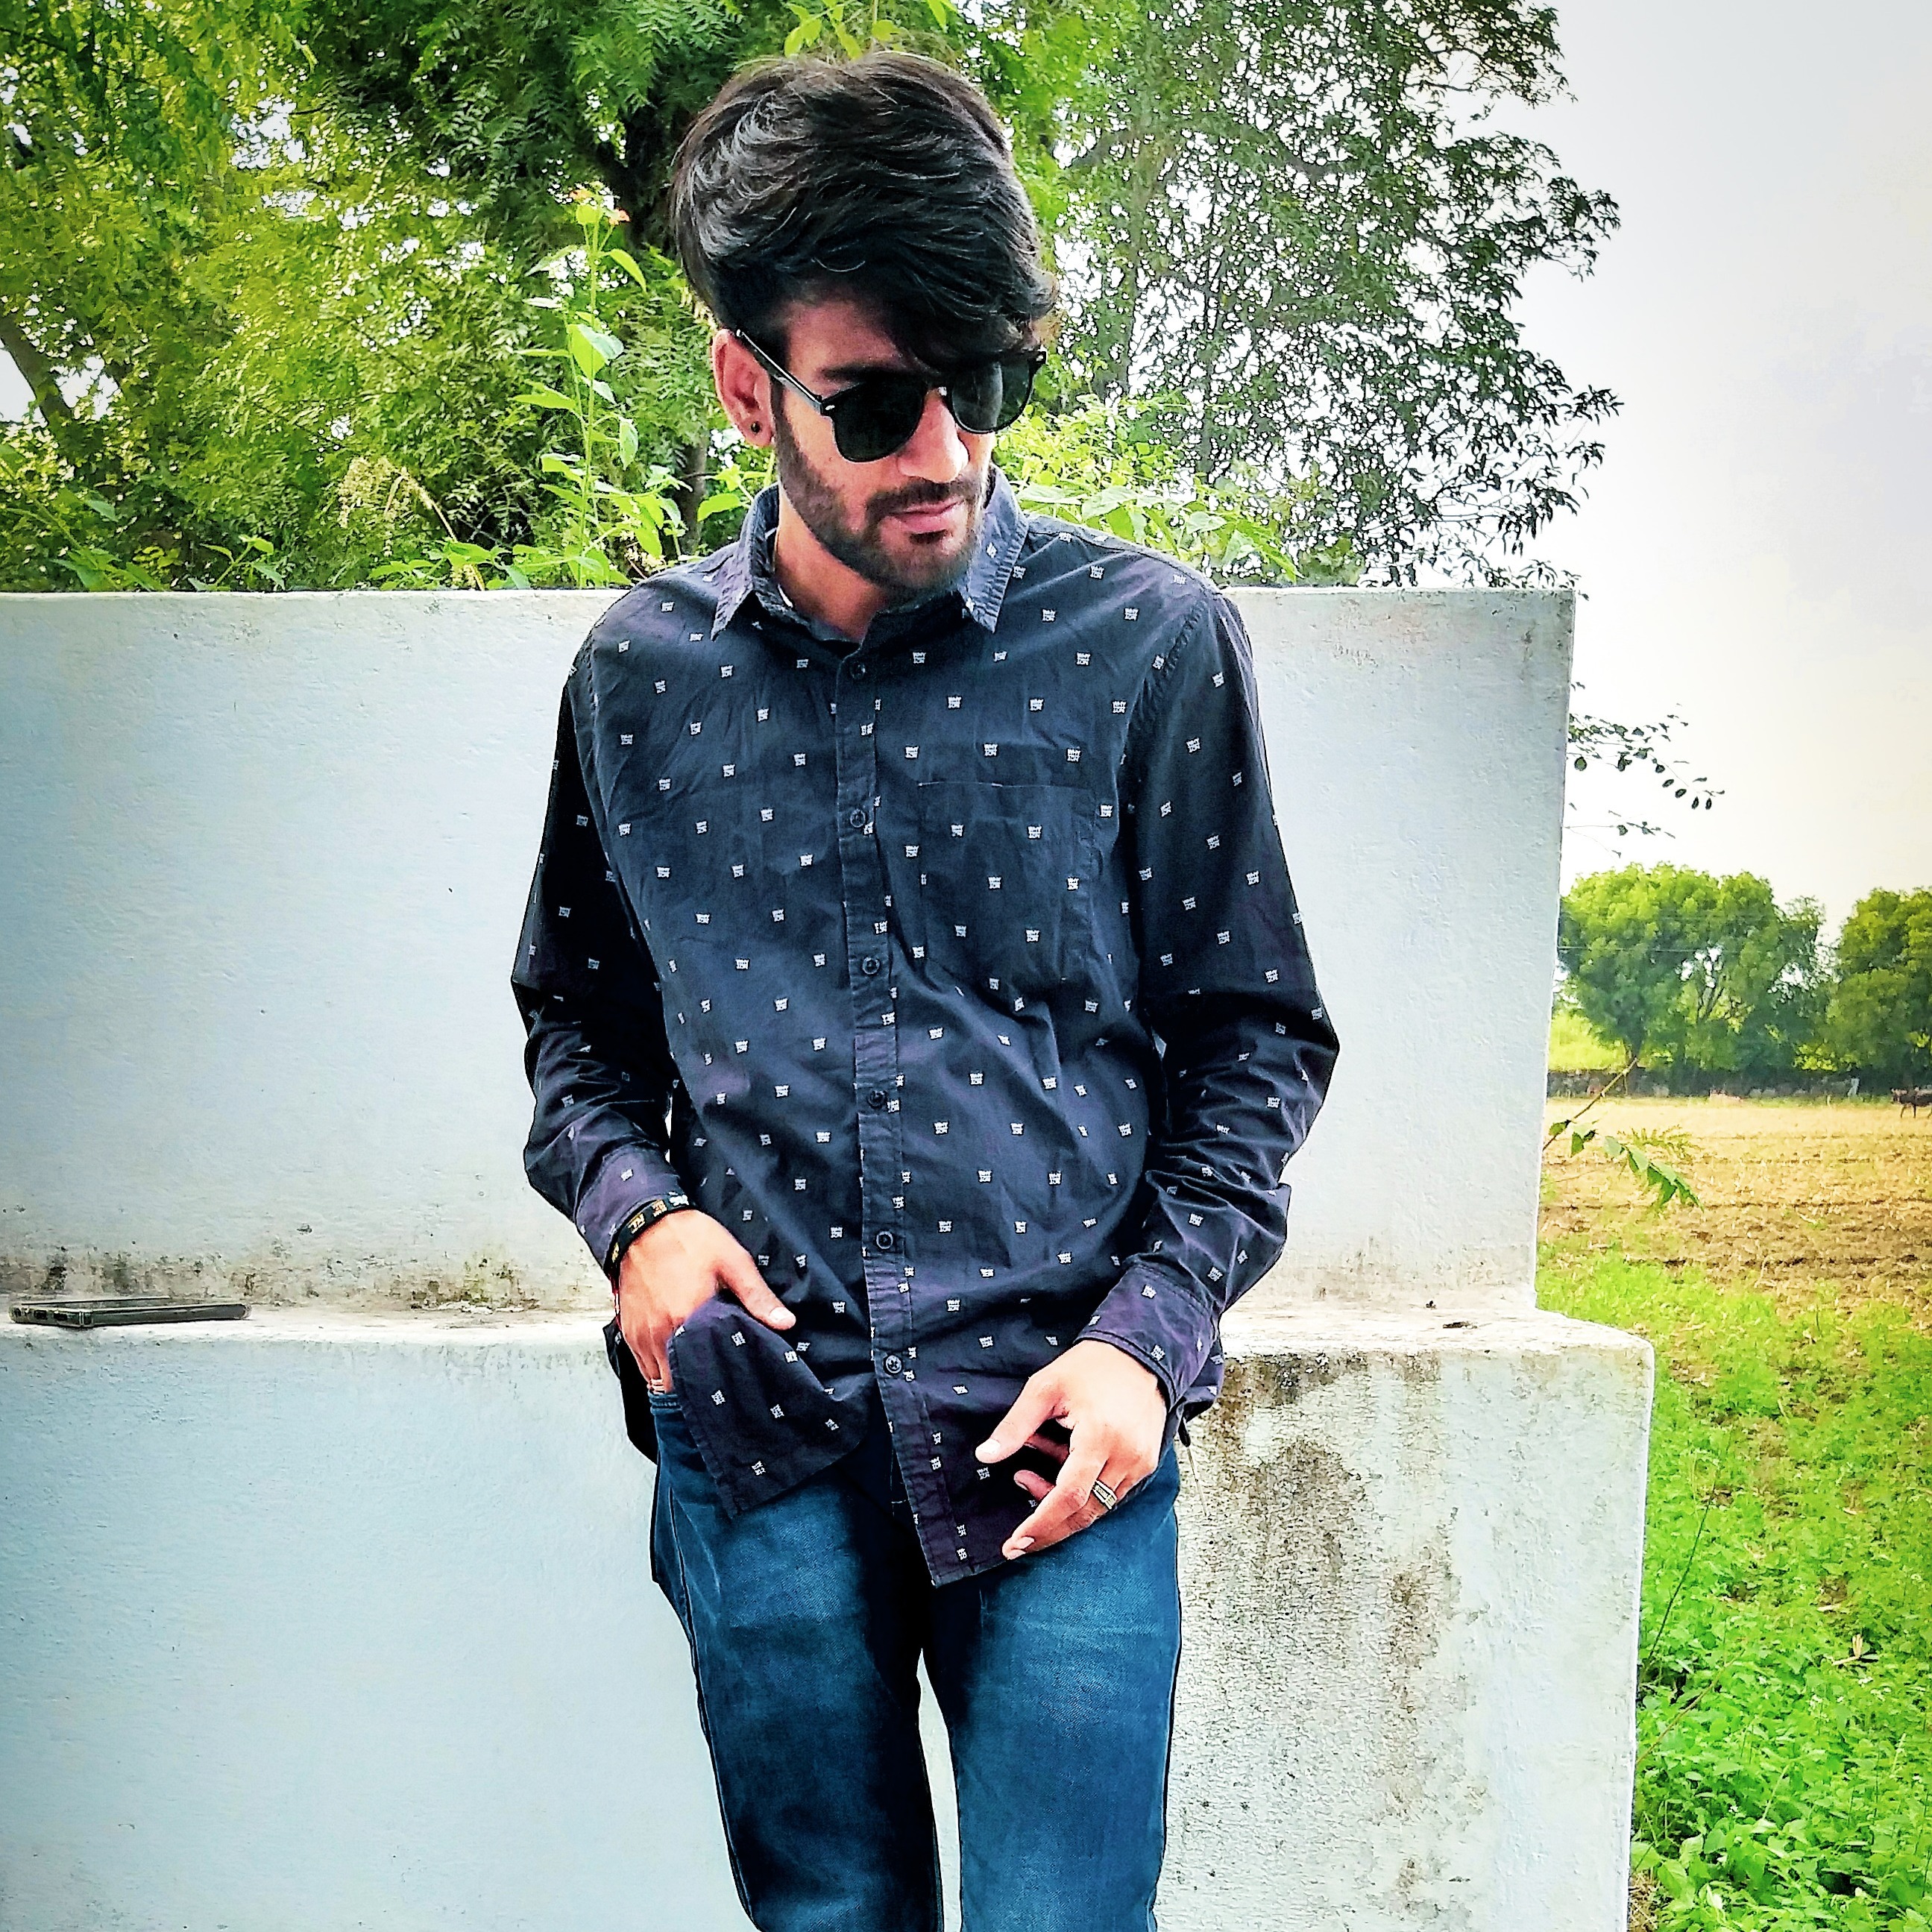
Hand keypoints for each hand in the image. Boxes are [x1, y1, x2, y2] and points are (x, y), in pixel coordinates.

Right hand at [616, 1210, 793, 1390]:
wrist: (643, 1221)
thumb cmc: (688, 1238)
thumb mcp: (732, 1261)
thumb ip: (757, 1297)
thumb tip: (784, 1323)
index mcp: (688, 1318)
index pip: (700, 1373)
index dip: (715, 1381)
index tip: (728, 1380)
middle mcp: (660, 1332)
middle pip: (676, 1382)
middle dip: (695, 1382)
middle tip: (713, 1374)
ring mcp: (641, 1332)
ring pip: (655, 1377)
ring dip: (673, 1375)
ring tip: (693, 1365)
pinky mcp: (627, 1327)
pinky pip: (639, 1362)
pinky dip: (654, 1364)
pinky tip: (671, 1352)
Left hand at [975, 1339, 1167, 1559]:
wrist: (1141, 1352)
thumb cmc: (1091, 1366)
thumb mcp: (1044, 1388)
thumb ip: (1015, 1426)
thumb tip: (985, 1456)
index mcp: (1099, 1436)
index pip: (1068, 1496)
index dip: (1041, 1524)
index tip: (1016, 1544)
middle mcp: (1126, 1456)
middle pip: (1085, 1512)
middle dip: (1049, 1529)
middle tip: (1018, 1539)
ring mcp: (1140, 1462)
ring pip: (1098, 1506)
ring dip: (1062, 1503)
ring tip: (1029, 1474)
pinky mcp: (1145, 1463)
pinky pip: (1111, 1492)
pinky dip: (1083, 1490)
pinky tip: (1059, 1464)